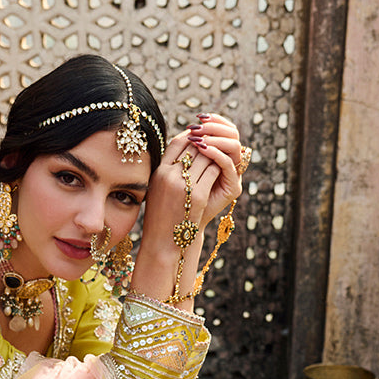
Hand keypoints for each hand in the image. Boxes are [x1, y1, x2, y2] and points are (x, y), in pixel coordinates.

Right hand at [129, 114, 250, 306]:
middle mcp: (169, 176)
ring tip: (219, 157)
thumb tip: (187, 145)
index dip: (192, 136)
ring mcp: (183, 186)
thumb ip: (169, 168)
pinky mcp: (196, 196)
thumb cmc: (161, 216)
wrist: (163, 243)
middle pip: (193, 146)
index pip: (178, 141)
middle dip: (206, 144)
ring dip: (215, 155)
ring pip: (206, 156)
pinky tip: (221, 171)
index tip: (200, 139)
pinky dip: (219, 168)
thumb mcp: (157, 188)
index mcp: (158, 172)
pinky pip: (213, 171)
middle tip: (215, 145)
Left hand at [180, 113, 247, 231]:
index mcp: (218, 157)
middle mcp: (229, 164)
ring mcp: (233, 176)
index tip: (198, 118)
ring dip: (216, 137)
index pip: (224, 130)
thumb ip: (185, 151)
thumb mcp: (177, 169)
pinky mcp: (233, 188)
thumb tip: (186, 129)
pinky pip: (228, 164)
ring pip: (233, 146)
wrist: (176, 230)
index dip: (214, 121)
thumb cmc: (172, 197)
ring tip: (200, 135)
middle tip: (199, 125)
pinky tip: (203, 147)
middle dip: (214, 127)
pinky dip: (216, 154)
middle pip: (232, 134)